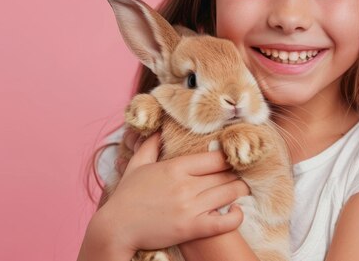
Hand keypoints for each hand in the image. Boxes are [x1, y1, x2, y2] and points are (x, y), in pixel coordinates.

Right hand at [93, 133, 248, 253]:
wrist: (115, 228)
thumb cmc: (126, 197)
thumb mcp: (136, 165)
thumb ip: (150, 145)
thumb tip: (159, 129)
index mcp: (175, 167)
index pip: (216, 158)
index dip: (229, 158)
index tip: (233, 160)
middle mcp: (185, 185)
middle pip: (226, 175)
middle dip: (237, 174)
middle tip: (243, 174)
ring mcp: (189, 207)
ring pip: (229, 194)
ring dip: (240, 191)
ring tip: (243, 189)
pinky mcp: (191, 229)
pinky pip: (224, 222)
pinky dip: (235, 216)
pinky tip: (235, 211)